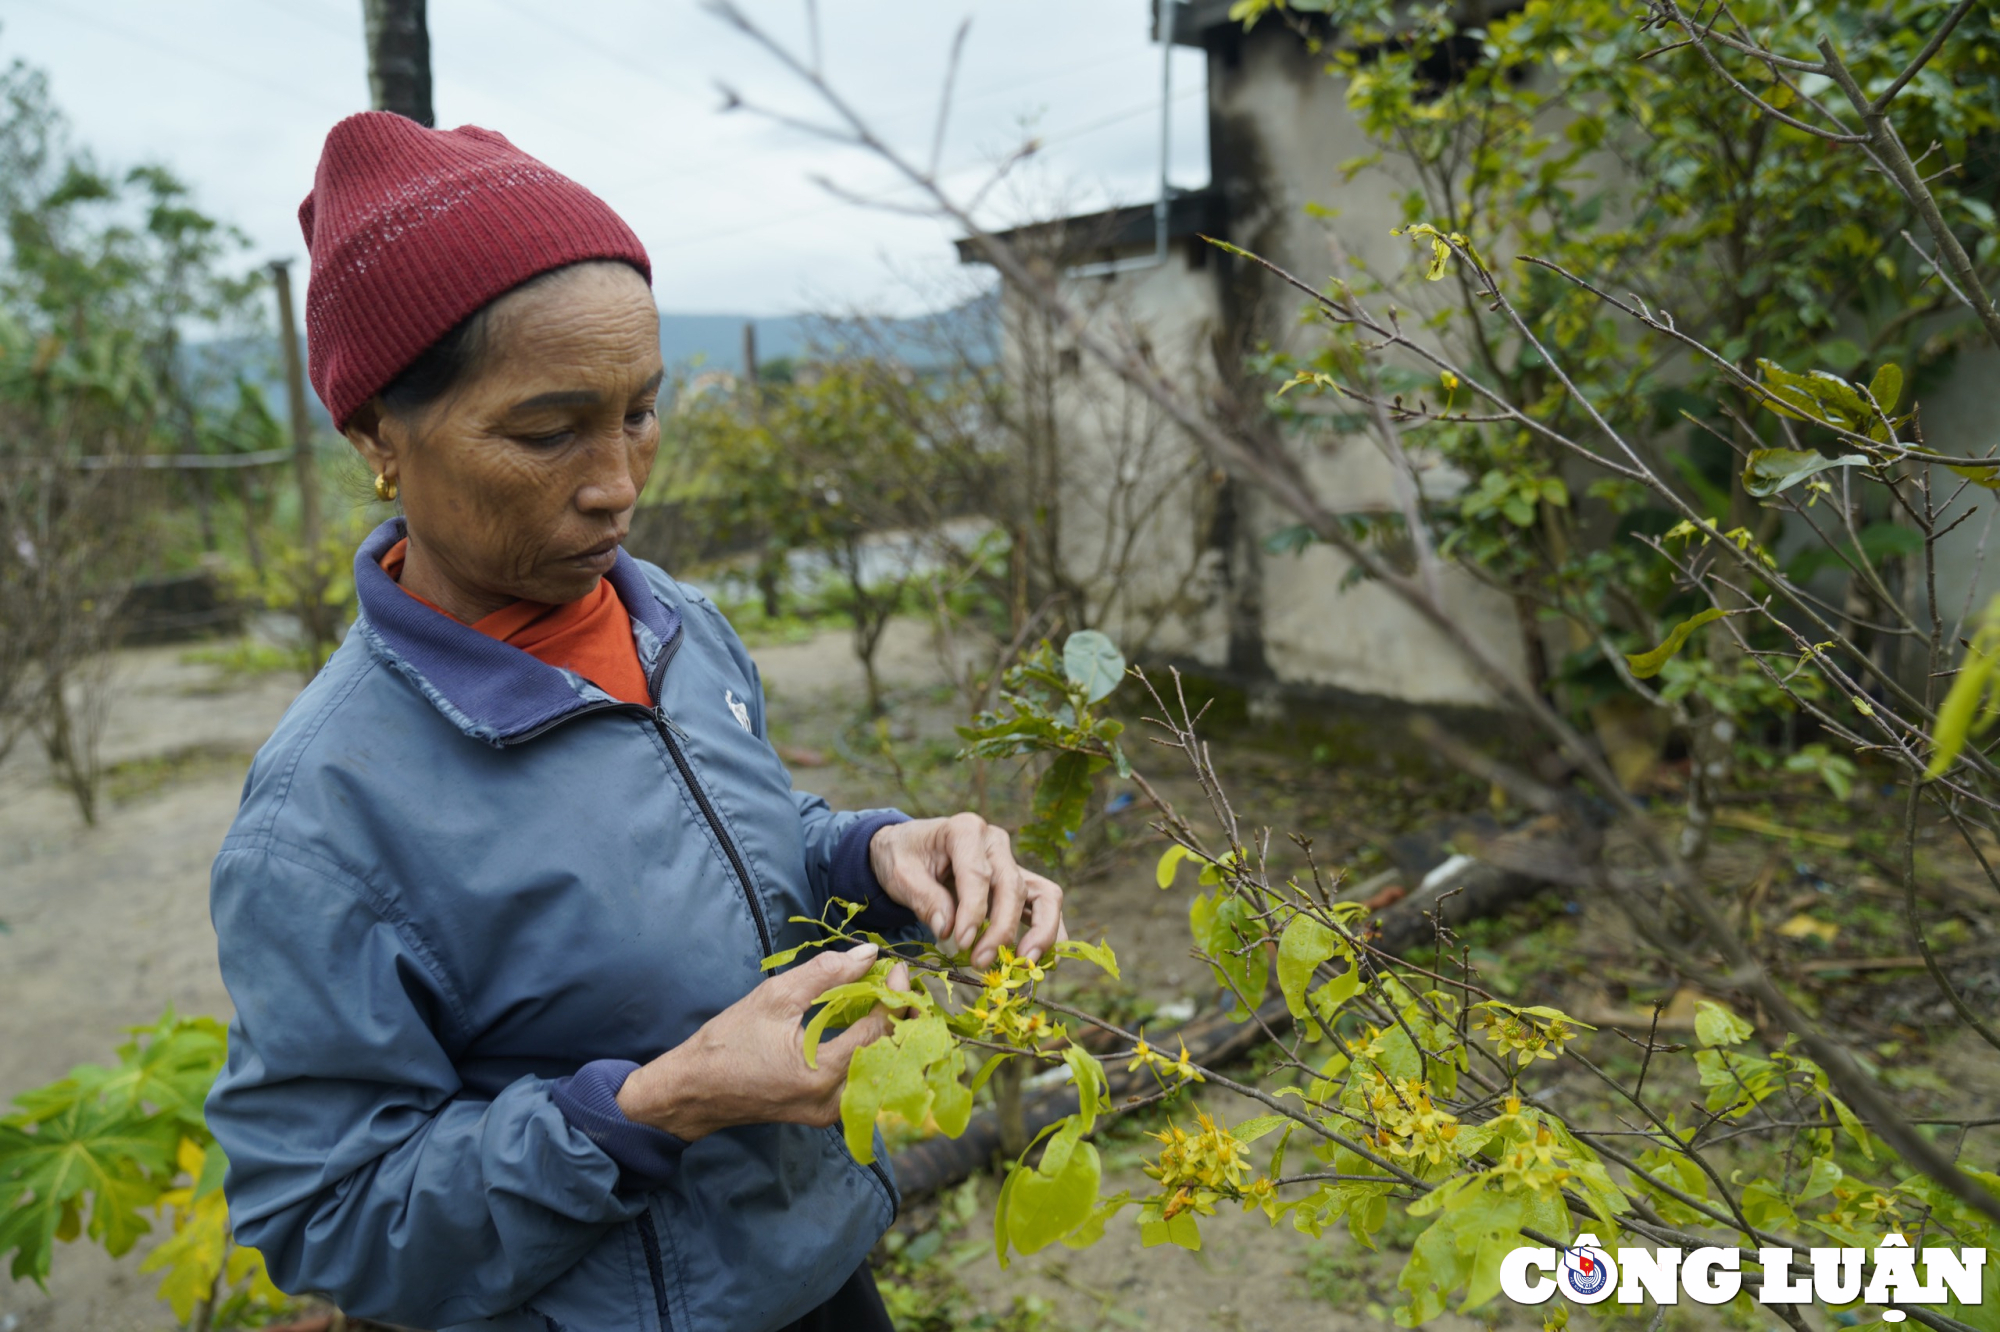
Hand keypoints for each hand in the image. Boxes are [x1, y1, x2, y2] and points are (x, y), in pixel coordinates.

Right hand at [616, 943, 908, 1140]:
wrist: (695, 1090)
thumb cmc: (729, 1041)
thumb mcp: (775, 997)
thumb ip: (826, 973)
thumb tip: (869, 953)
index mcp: (822, 1073)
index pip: (879, 1031)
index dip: (894, 996)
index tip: (896, 968)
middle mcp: (834, 1100)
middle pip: (889, 1053)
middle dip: (900, 1015)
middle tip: (898, 983)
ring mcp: (831, 1112)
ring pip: (880, 1069)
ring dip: (888, 1033)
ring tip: (886, 1000)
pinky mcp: (825, 1113)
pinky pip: (863, 1080)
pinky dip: (871, 1050)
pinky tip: (867, 1025)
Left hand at [868, 813, 1066, 966]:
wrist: (908, 849)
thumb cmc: (903, 857)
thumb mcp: (900, 874)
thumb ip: (924, 899)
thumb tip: (948, 929)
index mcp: (964, 830)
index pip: (977, 873)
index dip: (973, 911)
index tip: (961, 942)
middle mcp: (995, 842)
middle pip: (1012, 886)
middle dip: (1001, 928)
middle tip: (980, 962)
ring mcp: (1011, 861)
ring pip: (1042, 894)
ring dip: (1040, 931)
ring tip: (1026, 962)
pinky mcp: (1018, 881)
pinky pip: (1044, 903)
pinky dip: (1051, 930)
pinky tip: (1047, 959)